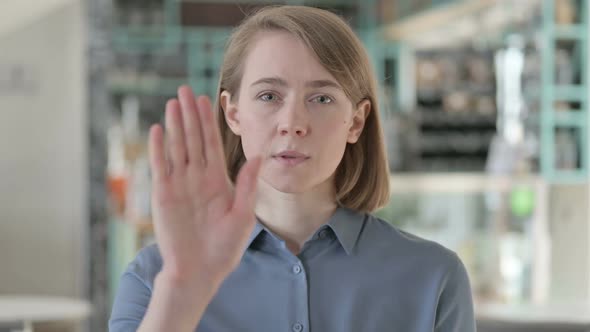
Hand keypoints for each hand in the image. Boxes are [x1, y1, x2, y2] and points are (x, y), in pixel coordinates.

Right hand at [148, 85, 260, 287]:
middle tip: (186, 90)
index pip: (212, 144)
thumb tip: (257, 156)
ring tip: (173, 102)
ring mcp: (179, 185)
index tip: (208, 100)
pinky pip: (161, 166)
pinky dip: (159, 148)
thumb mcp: (243, 215)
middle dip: (190, 115)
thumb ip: (247, 185)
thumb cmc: (224, 248)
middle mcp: (197, 178)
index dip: (209, 122)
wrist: (200, 271)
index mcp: (217, 181)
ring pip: (177, 148)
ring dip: (175, 125)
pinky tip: (157, 129)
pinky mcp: (163, 195)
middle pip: (193, 139)